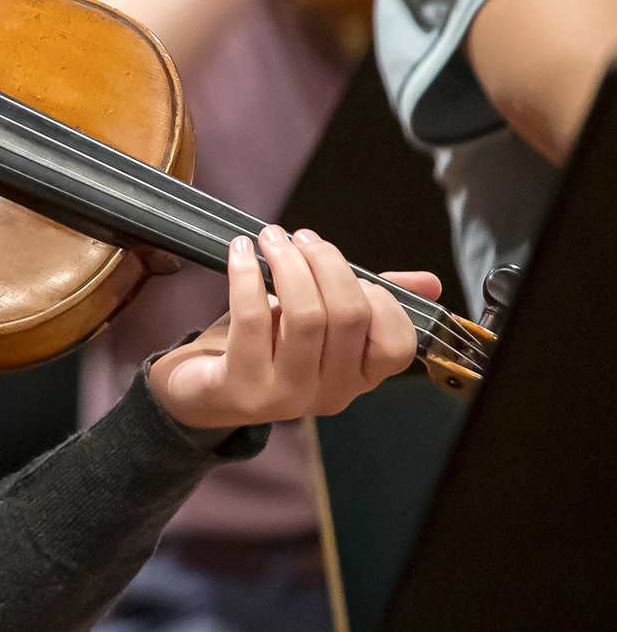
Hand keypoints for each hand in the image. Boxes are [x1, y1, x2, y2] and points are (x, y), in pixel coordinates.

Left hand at [148, 224, 439, 430]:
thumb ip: (369, 302)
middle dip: (325, 263)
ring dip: (287, 263)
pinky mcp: (243, 387)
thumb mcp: (320, 323)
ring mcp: (288, 395)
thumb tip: (428, 283)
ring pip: (305, 316)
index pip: (396, 344)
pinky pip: (252, 319)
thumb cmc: (265, 347)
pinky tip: (241, 251)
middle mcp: (331, 392)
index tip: (342, 265)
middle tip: (300, 237)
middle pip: (348, 316)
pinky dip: (247, 275)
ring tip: (271, 237)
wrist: (202, 390)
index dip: (379, 297)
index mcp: (358, 376)